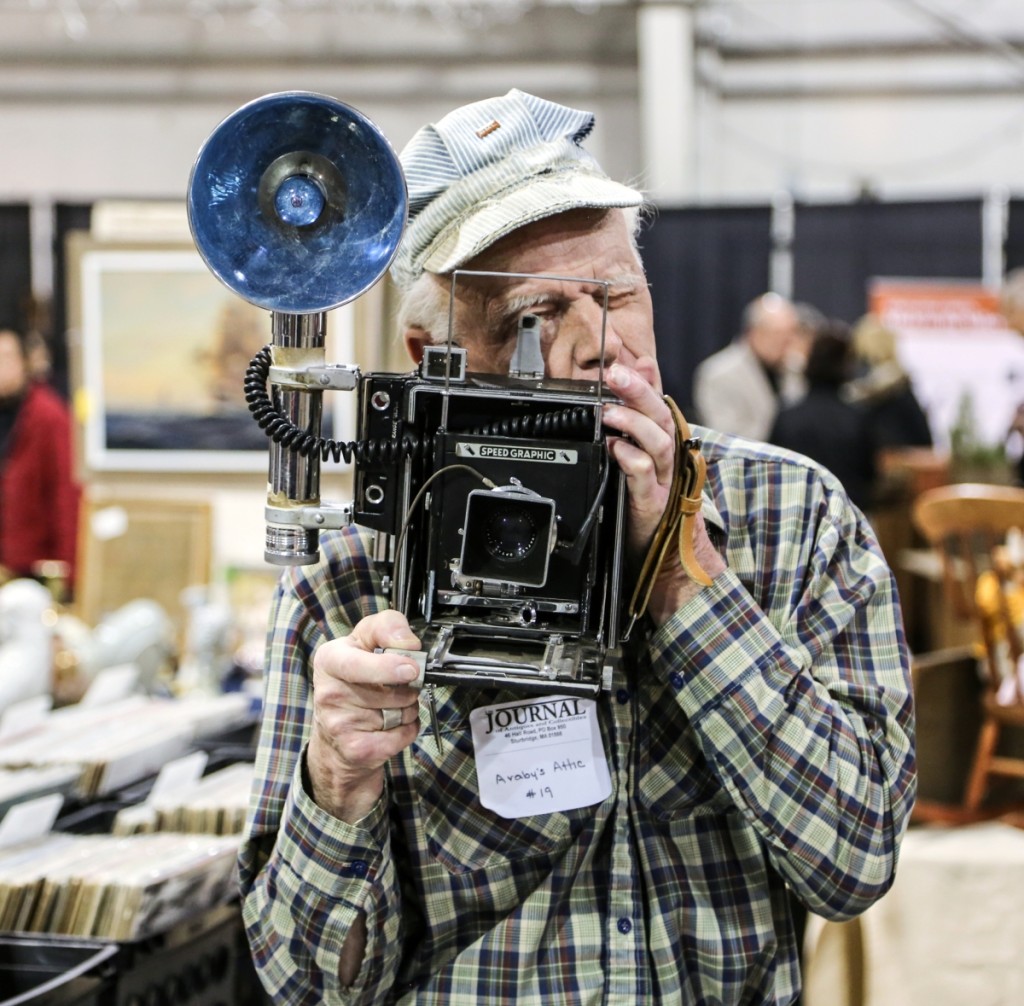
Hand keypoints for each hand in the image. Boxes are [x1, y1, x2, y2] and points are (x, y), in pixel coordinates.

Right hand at [306, 610, 422, 821]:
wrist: (335, 733)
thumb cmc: (355, 678)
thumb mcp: (365, 640)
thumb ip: (387, 627)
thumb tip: (408, 643)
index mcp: (329, 660)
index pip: (355, 664)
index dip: (387, 668)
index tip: (411, 670)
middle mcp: (329, 693)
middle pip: (392, 691)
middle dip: (408, 688)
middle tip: (400, 685)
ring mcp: (340, 724)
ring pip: (401, 713)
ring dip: (408, 708)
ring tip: (391, 705)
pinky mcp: (356, 749)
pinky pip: (403, 735)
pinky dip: (407, 729)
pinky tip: (391, 724)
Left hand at [602, 357, 724, 623]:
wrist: (666, 558)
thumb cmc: (650, 507)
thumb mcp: (643, 462)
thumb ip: (639, 425)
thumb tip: (637, 386)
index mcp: (665, 447)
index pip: (659, 406)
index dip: (648, 383)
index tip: (631, 363)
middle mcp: (669, 460)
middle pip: (660, 417)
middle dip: (639, 392)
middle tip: (616, 373)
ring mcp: (664, 481)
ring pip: (656, 443)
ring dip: (632, 423)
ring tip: (608, 411)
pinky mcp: (653, 504)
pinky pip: (645, 477)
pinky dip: (630, 459)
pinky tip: (615, 449)